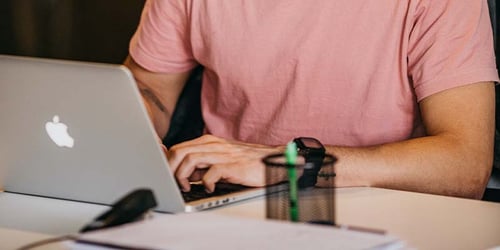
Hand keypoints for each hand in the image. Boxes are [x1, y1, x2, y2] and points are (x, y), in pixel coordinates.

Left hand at [166, 135, 282, 192]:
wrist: (273, 159)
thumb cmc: (247, 162)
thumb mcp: (221, 159)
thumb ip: (202, 164)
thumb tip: (184, 174)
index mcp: (208, 142)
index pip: (178, 148)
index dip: (168, 163)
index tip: (166, 176)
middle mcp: (213, 145)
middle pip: (179, 152)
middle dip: (171, 170)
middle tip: (175, 184)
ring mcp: (223, 154)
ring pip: (190, 159)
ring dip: (183, 176)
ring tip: (188, 187)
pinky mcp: (233, 165)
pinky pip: (211, 173)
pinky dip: (205, 183)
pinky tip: (209, 188)